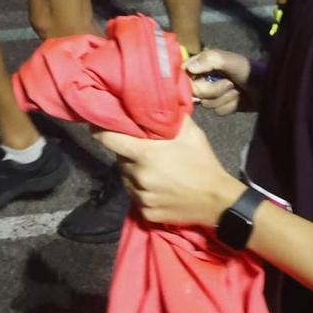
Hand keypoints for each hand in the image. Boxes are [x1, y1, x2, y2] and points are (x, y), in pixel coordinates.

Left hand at [92, 116, 239, 228]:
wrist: (217, 200)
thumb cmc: (203, 163)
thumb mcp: (190, 133)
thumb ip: (170, 117)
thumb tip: (160, 98)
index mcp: (145, 154)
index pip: (109, 140)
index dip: (100, 131)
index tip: (96, 125)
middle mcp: (138, 176)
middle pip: (120, 160)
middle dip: (128, 153)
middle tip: (143, 151)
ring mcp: (141, 197)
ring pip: (126, 179)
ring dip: (133, 173)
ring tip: (152, 170)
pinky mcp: (146, 213)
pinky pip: (136, 197)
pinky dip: (141, 191)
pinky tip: (156, 187)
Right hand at [184, 48, 251, 116]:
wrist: (269, 88)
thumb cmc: (249, 70)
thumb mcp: (229, 60)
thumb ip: (209, 60)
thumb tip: (189, 68)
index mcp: (204, 64)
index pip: (184, 72)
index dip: (188, 80)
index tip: (198, 81)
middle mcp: (206, 79)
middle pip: (195, 92)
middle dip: (213, 90)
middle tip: (229, 83)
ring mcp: (213, 94)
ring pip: (206, 103)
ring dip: (223, 98)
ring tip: (236, 90)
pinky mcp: (222, 106)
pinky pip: (218, 111)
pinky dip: (230, 106)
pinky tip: (239, 99)